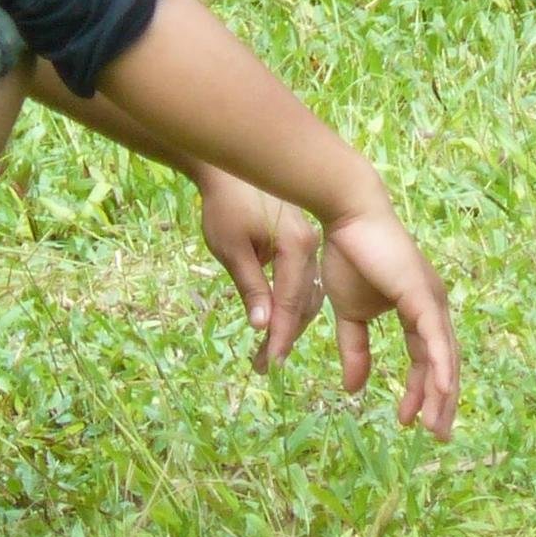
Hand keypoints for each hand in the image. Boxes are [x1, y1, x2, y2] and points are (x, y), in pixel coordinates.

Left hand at [195, 167, 323, 371]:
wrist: (228, 170)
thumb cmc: (225, 206)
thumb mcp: (231, 250)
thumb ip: (250, 288)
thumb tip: (262, 327)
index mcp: (296, 246)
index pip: (290, 302)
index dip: (280, 336)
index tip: (270, 365)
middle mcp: (310, 245)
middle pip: (304, 302)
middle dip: (284, 335)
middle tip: (263, 366)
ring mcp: (309, 243)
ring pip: (306, 293)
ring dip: (289, 322)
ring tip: (267, 351)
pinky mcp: (301, 241)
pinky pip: (303, 280)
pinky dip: (292, 303)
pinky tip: (277, 320)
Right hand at [317, 209, 459, 438]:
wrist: (347, 218)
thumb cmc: (350, 256)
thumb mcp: (350, 315)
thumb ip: (356, 350)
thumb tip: (354, 390)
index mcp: (418, 311)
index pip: (426, 360)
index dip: (419, 391)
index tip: (408, 422)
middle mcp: (433, 307)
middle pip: (444, 364)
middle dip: (441, 402)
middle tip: (437, 436)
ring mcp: (432, 300)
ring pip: (445, 356)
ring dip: (442, 394)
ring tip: (436, 426)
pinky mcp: (423, 294)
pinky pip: (436, 338)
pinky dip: (441, 366)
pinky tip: (441, 391)